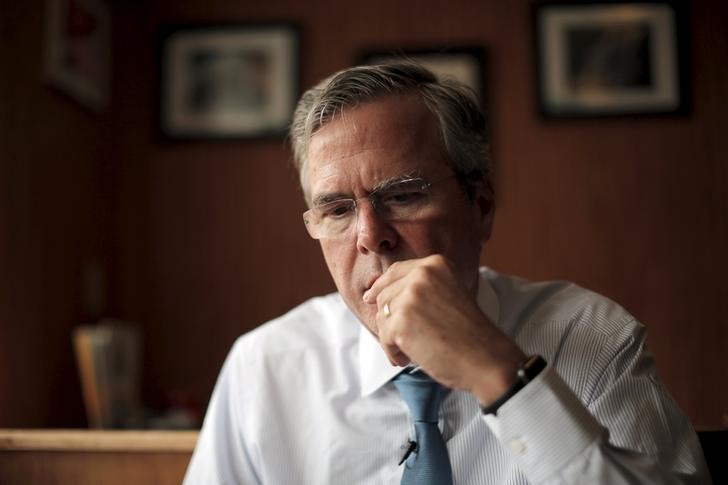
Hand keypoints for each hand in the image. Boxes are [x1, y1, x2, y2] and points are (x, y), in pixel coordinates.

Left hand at [364, 254, 525, 404]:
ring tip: (414, 350)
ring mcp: (410, 296)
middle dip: (390, 319)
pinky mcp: (401, 321)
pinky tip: (411, 358)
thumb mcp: (448, 294)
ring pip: (382, 317)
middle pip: (384, 295)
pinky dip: (394, 352)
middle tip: (406, 339)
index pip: (395, 272)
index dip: (381, 286)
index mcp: (435, 264)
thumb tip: (376, 294)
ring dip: (393, 338)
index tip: (371, 298)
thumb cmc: (470, 334)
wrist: (487, 358)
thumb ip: (420, 288)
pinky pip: (384, 338)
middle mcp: (421, 274)